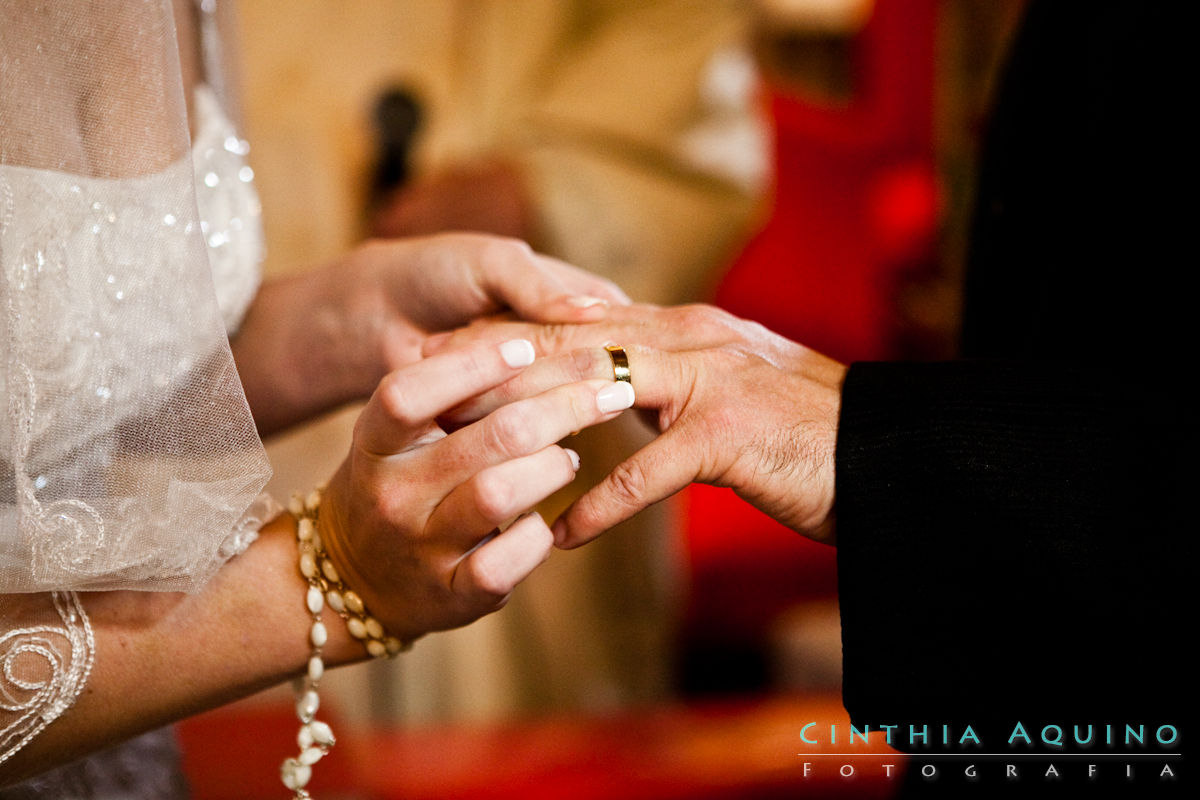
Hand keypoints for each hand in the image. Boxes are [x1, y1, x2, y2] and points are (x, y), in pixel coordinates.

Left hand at [234, 232, 630, 432]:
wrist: (367, 310)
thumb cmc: (432, 271)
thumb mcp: (490, 261)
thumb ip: (539, 286)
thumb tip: (597, 315)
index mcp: (573, 303)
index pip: (614, 328)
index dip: (623, 347)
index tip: (631, 366)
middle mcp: (559, 347)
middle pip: (588, 372)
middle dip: (587, 386)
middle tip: (599, 404)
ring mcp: (530, 388)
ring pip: (555, 406)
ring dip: (549, 415)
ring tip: (555, 424)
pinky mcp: (497, 422)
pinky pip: (518, 433)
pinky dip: (516, 439)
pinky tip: (521, 450)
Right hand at [314, 337, 636, 641]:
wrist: (355, 581)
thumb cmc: (400, 485)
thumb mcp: (401, 438)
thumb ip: (447, 396)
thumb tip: (533, 341)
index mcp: (373, 444)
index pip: (410, 393)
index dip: (471, 364)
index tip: (527, 347)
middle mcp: (391, 495)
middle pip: (487, 437)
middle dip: (562, 407)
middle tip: (606, 392)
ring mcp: (419, 548)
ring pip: (500, 493)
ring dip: (553, 468)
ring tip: (569, 457)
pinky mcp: (452, 596)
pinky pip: (507, 561)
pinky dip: (539, 538)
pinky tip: (547, 523)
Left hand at [428, 304, 846, 546]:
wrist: (884, 450)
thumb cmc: (801, 428)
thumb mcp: (726, 387)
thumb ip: (671, 381)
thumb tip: (621, 390)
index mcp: (681, 328)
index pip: (578, 323)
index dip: (511, 335)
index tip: (448, 349)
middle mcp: (688, 340)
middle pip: (572, 346)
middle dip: (497, 366)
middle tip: (428, 387)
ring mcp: (708, 381)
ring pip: (597, 391)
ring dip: (530, 421)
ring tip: (472, 451)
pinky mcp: (728, 433)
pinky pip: (649, 472)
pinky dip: (603, 504)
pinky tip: (563, 535)